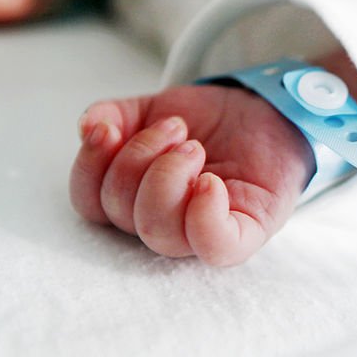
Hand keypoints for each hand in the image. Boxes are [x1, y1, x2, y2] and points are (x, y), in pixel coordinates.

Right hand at [70, 83, 314, 264]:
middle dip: (138, 159)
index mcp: (135, 200)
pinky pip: (215, 247)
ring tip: (194, 145)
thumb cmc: (208, 123)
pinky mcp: (245, 234)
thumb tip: (90, 127)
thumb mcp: (152, 109)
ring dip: (168, 176)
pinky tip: (210, 181)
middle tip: (176, 129)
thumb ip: (115, 116)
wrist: (267, 112)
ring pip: (159, 232)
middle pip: (122, 213)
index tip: (109, 129)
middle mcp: (164, 224)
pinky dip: (205, 215)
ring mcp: (203, 234)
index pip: (90, 203)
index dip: (89, 165)